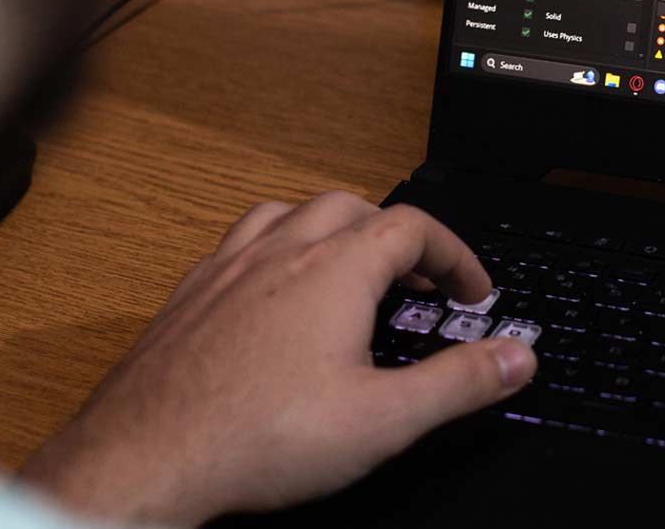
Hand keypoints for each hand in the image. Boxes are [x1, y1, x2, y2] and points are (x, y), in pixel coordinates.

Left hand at [18, 192, 537, 525]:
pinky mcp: (190, 296)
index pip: (413, 227)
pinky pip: (239, 245)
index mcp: (334, 270)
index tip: (472, 291)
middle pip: (352, 207)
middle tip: (419, 281)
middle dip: (396, 235)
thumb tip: (516, 356)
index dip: (454, 255)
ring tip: (352, 269)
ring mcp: (227, 269)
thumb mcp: (383, 421)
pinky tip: (274, 293)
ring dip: (331, 230)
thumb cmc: (256, 437)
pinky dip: (274, 252)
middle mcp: (279, 253)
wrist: (149, 457)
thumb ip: (458, 384)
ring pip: (289, 214)